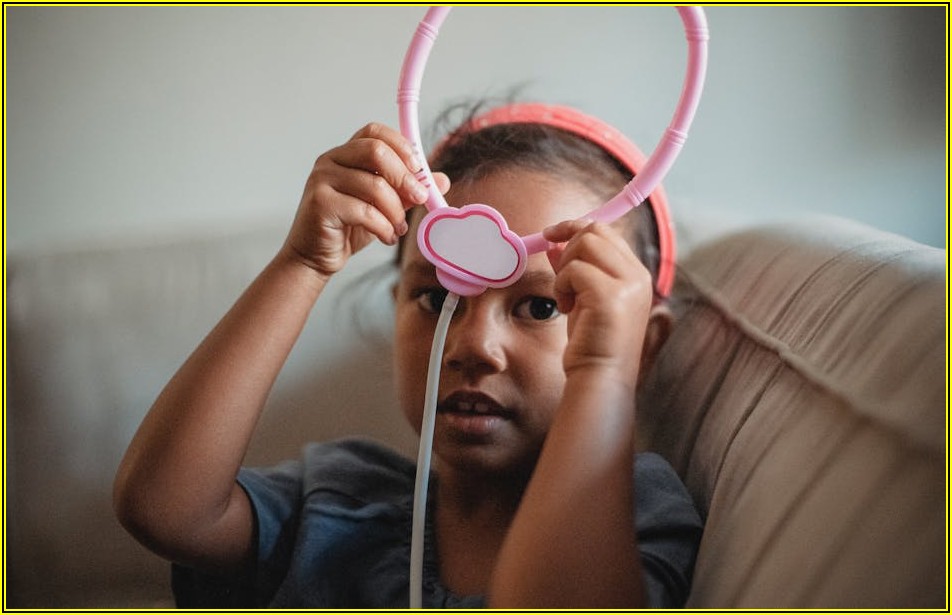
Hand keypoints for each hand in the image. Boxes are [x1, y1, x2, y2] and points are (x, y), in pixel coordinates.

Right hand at [282, 122, 448, 278]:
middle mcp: (330, 160)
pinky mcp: (320, 203)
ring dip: (395, 211)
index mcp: (345, 154)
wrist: (315, 256)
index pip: (375, 132)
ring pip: (374, 185)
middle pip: (376, 152)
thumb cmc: (348, 227)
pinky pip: (364, 211)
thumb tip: (441, 180)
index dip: (401, 146)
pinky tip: (387, 237)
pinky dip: (383, 227)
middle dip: (405, 177)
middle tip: (420, 198)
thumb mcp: (385, 206)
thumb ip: (408, 191)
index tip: (419, 170)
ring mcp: (322, 180)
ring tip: (399, 228)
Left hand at [543, 220, 653, 384]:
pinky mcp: (610, 295)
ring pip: (585, 243)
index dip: (576, 228)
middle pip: (596, 230)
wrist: (601, 376)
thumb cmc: (592, 342)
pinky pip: (573, 269)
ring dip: (565, 268)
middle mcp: (638, 275)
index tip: (552, 235)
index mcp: (637, 275)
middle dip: (569, 245)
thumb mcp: (583, 298)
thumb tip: (555, 243)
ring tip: (567, 298)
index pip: (607, 232)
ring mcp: (627, 283)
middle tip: (559, 273)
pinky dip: (561, 285)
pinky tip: (567, 307)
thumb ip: (574, 269)